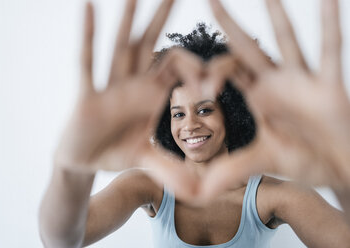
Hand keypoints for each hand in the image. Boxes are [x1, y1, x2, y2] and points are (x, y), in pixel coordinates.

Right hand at [53, 0, 215, 200]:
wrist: (84, 162)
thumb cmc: (115, 152)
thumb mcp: (147, 160)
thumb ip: (172, 170)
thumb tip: (199, 191)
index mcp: (150, 96)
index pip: (178, 71)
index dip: (199, 69)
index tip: (221, 73)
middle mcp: (132, 85)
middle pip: (150, 46)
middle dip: (163, 19)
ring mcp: (109, 88)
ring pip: (121, 48)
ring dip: (128, 20)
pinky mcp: (87, 97)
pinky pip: (88, 63)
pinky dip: (87, 36)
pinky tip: (88, 7)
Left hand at [200, 0, 349, 197]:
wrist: (339, 168)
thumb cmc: (303, 160)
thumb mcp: (262, 162)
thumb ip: (230, 171)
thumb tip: (197, 194)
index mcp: (257, 98)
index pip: (226, 74)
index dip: (211, 74)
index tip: (203, 88)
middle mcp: (275, 83)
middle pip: (246, 48)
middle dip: (229, 25)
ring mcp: (302, 80)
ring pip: (286, 40)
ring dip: (276, 13)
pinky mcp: (329, 85)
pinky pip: (331, 49)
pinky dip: (331, 24)